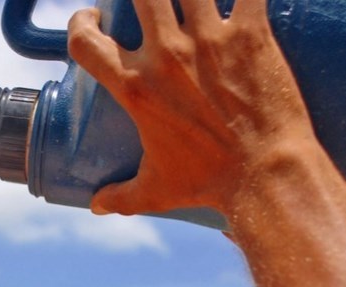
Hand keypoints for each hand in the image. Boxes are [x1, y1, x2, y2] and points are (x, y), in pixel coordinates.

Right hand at [68, 0, 315, 216]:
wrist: (264, 175)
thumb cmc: (208, 183)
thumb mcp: (154, 191)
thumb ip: (120, 197)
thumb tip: (96, 206)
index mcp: (135, 88)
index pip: (85, 41)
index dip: (80, 22)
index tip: (96, 18)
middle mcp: (166, 55)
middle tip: (152, 0)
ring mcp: (210, 39)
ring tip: (192, 1)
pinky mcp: (251, 33)